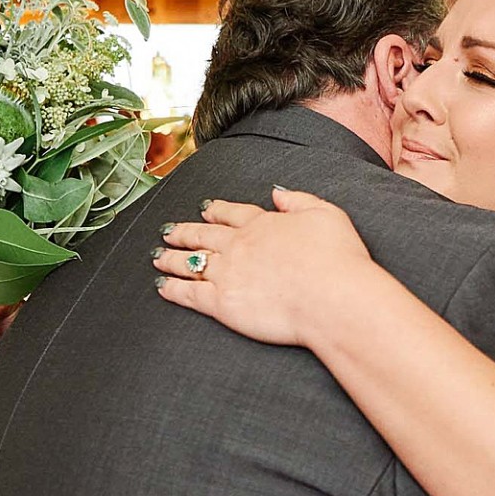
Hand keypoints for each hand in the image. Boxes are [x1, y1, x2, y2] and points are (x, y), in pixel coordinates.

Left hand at [154, 189, 378, 346]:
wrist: (332, 298)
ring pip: (190, 262)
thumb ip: (299, 200)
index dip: (215, 211)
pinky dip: (172, 289)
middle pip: (203, 236)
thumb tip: (278, 192)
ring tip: (157, 256)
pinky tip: (161, 287)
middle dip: (183, 232)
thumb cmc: (337, 259)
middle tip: (167, 230)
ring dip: (171, 258)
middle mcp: (240, 245)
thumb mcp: (326, 214)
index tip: (204, 209)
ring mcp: (227, 273)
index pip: (232, 214)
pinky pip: (189, 293)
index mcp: (263, 224)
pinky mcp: (222, 303)